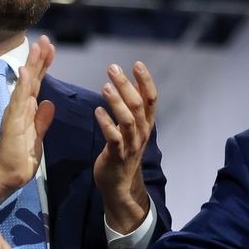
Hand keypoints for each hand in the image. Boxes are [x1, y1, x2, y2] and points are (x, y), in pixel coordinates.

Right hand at [0, 35, 55, 216]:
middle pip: (31, 78)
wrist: (10, 176)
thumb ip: (42, 120)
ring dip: (31, 64)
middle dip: (39, 58)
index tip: (51, 49)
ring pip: (25, 83)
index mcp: (27, 110)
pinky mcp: (12, 121)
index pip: (37, 83)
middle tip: (45, 39)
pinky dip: (22, 84)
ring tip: (37, 46)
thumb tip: (49, 102)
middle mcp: (20, 107)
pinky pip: (18, 99)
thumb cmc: (22, 159)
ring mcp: (15, 112)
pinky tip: (25, 70)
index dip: (44, 66)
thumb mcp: (38, 137)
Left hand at [93, 61, 157, 233]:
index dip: (146, 81)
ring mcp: (131, 145)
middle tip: (113, 68)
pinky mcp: (117, 156)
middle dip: (126, 85)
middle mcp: (141, 133)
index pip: (151, 99)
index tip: (137, 64)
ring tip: (105, 87)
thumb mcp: (132, 128)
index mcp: (146, 124)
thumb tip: (132, 82)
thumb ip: (133, 107)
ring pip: (128, 120)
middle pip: (138, 105)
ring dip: (117, 102)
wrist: (120, 185)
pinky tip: (97, 111)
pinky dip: (106, 123)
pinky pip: (114, 138)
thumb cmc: (123, 151)